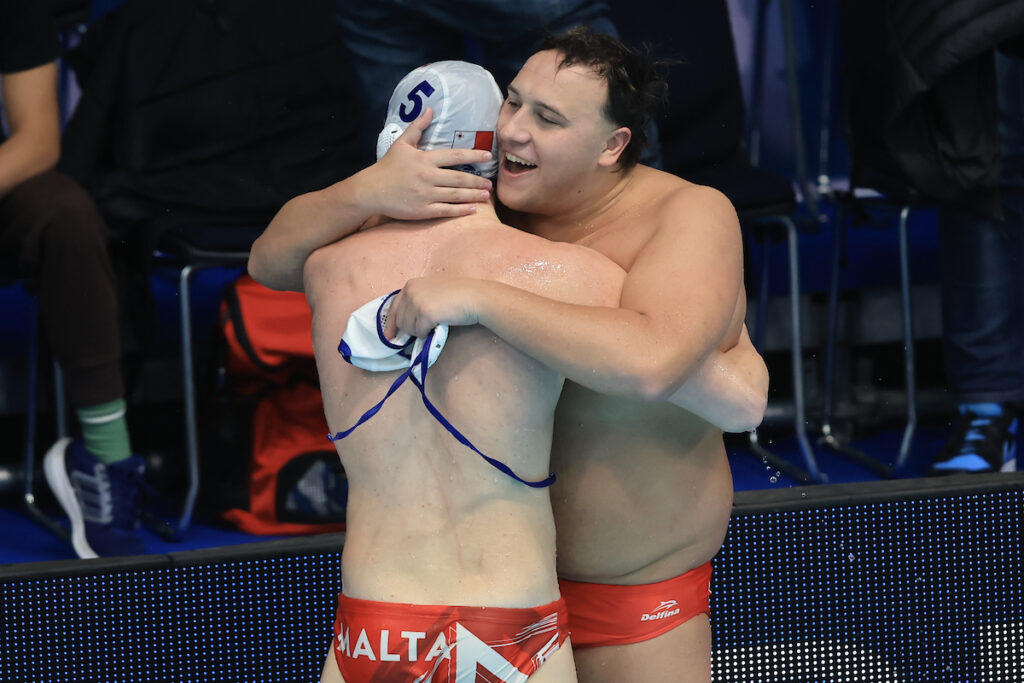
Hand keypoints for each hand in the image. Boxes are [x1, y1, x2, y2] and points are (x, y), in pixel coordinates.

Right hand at [366, 108, 492, 220]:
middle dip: (478, 181)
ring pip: (456, 195)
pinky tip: (473, 209)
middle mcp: (428, 177)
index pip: (455, 156)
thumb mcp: (401, 143)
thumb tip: (430, 109)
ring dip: (474, 195)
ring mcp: (426, 195)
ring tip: (486, 196)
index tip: (488, 156)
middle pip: (460, 178)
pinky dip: (461, 210)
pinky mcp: (423, 210)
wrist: (371, 190)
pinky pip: (446, 210)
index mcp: (425, 159)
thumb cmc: (388, 166)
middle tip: (491, 184)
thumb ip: (418, 127)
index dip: (474, 156)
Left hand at [383, 277, 484, 338]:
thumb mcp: (431, 291)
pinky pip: (420, 332)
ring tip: (434, 325)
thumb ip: (416, 300)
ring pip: (408, 328)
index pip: (393, 308)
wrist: (475, 297)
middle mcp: (410, 291)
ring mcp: (416, 302)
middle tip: (424, 330)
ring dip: (420, 332)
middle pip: (400, 321)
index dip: (390, 324)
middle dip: (410, 329)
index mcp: (410, 284)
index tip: (389, 336)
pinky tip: (438, 325)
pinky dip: (428, 333)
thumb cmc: (458, 294)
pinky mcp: (425, 313)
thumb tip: (405, 322)